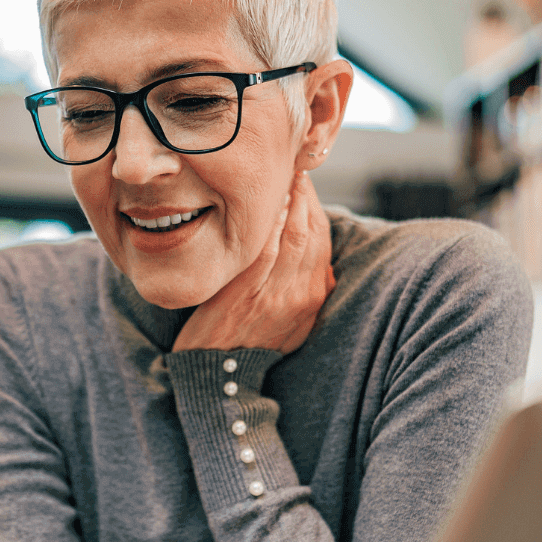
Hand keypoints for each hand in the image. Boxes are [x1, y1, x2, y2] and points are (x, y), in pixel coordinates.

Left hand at [172, 169, 334, 355]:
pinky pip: (264, 250)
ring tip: (279, 175)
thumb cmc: (247, 343)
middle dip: (304, 194)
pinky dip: (267, 225)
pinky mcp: (247, 294)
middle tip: (291, 166)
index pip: (323, 239)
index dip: (314, 204)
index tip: (301, 180)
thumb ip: (303, 289)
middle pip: (312, 231)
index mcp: (314, 297)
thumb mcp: (291, 322)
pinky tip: (263, 203)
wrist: (219, 375)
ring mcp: (276, 295)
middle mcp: (302, 295)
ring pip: (293, 235)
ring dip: (288, 200)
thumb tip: (316, 262)